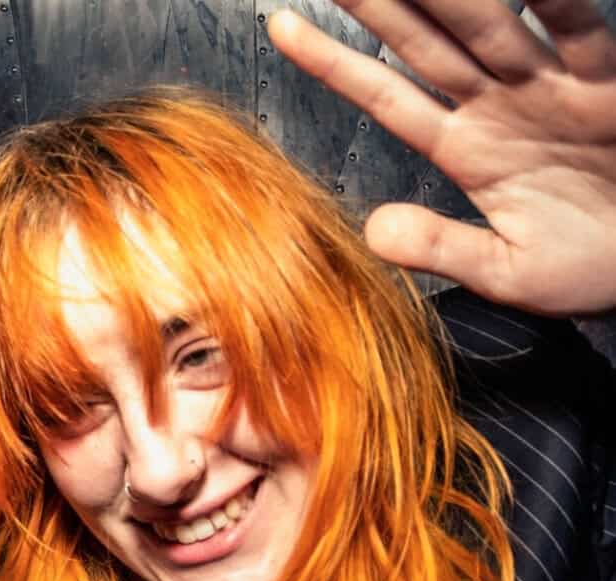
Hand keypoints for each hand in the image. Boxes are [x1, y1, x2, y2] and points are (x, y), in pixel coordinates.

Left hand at [270, 0, 615, 315]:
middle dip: (377, 1)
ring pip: (488, 24)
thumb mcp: (506, 271)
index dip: (331, 61)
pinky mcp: (606, 83)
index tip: (279, 26)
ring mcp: (549, 87)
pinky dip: (554, 0)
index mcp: (466, 149)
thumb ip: (443, 247)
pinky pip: (577, 29)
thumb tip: (376, 231)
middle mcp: (499, 105)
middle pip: (424, 43)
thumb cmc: (588, 265)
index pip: (384, 96)